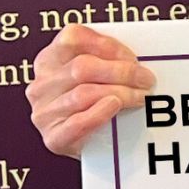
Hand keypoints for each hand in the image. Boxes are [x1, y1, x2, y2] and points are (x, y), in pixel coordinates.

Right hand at [26, 24, 153, 157]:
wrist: (92, 150)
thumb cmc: (95, 107)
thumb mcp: (96, 78)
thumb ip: (107, 62)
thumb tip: (136, 59)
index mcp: (49, 61)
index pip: (73, 39)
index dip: (107, 45)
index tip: (133, 57)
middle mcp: (42, 84)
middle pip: (82, 67)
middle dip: (121, 72)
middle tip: (146, 79)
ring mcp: (44, 112)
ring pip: (84, 93)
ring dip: (120, 93)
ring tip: (141, 96)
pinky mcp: (53, 138)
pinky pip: (77, 122)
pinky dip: (99, 113)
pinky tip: (114, 106)